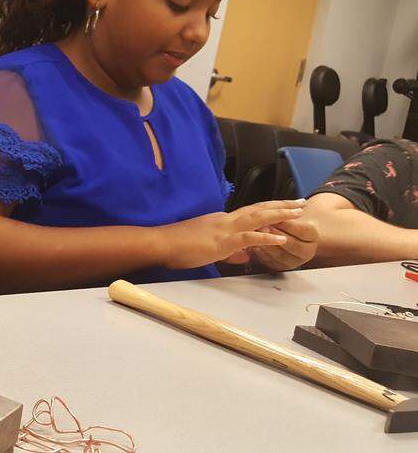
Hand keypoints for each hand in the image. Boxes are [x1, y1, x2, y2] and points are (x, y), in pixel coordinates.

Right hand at [158, 200, 305, 269]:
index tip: (286, 206)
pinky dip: (266, 236)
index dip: (269, 208)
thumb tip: (244, 257)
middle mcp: (225, 219)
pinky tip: (281, 237)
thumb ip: (228, 252)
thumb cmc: (178, 246)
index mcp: (221, 221)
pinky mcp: (222, 241)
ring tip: (298, 213)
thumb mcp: (207, 249)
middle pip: (258, 209)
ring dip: (280, 214)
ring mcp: (224, 228)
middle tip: (301, 203)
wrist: (161, 243)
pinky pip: (248, 237)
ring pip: (258, 217)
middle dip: (281, 205)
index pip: (250, 212)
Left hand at [247, 218, 319, 270]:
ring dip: (266, 244)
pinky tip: (253, 245)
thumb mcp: (292, 214)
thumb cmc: (290, 220)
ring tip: (254, 235)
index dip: (289, 224)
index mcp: (313, 236)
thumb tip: (275, 215)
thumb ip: (287, 214)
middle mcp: (307, 251)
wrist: (290, 232)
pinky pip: (269, 262)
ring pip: (279, 255)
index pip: (303, 231)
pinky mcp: (279, 266)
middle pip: (293, 245)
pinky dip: (260, 253)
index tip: (276, 217)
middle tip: (262, 227)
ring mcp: (293, 261)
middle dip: (276, 235)